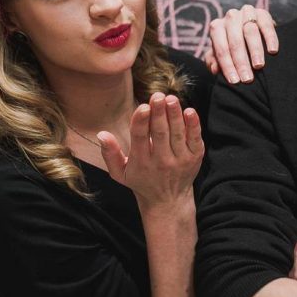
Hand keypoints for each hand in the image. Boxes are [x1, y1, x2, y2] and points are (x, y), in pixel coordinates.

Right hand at [98, 93, 203, 208]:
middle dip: (159, 113)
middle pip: (160, 133)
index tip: (143, 106)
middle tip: (158, 95)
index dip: (141, 122)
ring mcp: (179, 160)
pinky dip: (193, 126)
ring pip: (177, 134)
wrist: (168, 201)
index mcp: (141, 162)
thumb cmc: (141, 181)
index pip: (140, 139)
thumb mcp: (120, 173)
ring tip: (171, 99)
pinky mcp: (194, 158)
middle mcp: (161, 162)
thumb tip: (101, 134)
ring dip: (175, 115)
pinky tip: (189, 111)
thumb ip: (110, 154)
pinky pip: (195, 139)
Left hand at [206, 4, 278, 83]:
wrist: (251, 31)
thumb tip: (215, 69)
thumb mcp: (222, 54)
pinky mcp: (262, 13)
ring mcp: (246, 13)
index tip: (234, 81)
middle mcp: (230, 17)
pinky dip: (270, 38)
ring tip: (259, 66)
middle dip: (241, 62)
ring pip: (250, 31)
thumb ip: (215, 61)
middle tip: (247, 79)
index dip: (227, 66)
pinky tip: (273, 52)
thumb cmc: (234, 47)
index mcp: (217, 27)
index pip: (221, 48)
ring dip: (255, 51)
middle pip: (235, 41)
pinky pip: (266, 24)